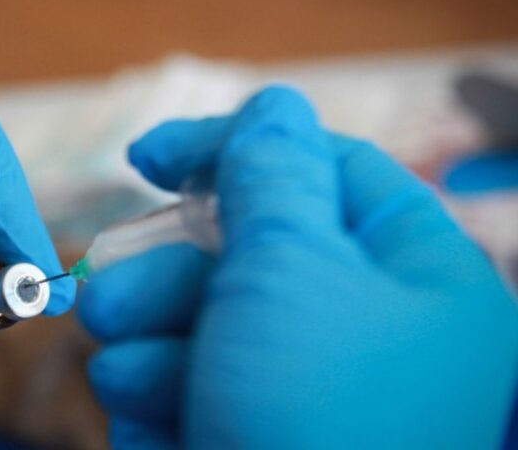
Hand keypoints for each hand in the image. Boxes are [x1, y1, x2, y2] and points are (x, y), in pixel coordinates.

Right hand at [79, 86, 517, 447]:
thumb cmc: (315, 421)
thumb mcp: (292, 268)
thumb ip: (271, 174)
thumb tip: (270, 104)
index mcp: (414, 278)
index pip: (322, 172)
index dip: (232, 149)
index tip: (147, 157)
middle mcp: (360, 328)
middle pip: (247, 251)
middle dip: (168, 265)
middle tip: (108, 286)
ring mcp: (296, 386)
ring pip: (203, 319)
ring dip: (150, 331)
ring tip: (127, 365)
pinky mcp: (241, 431)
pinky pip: (186, 382)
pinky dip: (154, 390)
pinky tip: (140, 410)